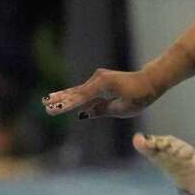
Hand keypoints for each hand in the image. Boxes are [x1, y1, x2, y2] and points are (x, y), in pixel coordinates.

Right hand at [42, 68, 161, 119]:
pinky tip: (61, 100)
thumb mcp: (122, 109)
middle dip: (60, 100)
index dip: (67, 105)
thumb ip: (102, 111)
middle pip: (76, 93)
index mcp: (104, 85)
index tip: (54, 109)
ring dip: (63, 97)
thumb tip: (83, 114)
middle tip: (45, 105)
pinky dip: (74, 97)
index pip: (82, 98)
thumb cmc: (139, 96)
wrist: (149, 81)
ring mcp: (99, 79)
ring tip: (47, 101)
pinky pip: (85, 92)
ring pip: (78, 91)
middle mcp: (99, 79)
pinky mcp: (100, 82)